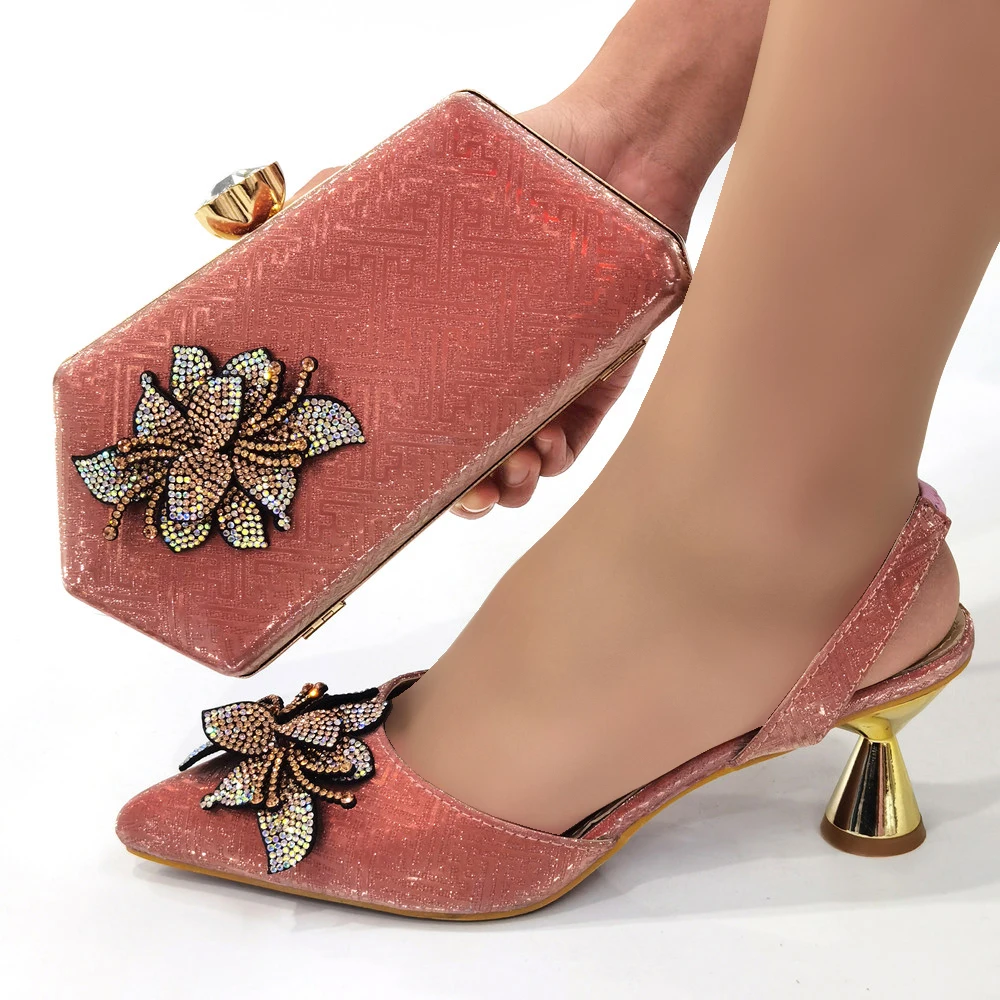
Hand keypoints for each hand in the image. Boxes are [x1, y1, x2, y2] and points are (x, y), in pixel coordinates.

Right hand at [293, 0, 768, 516]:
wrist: (599, 157)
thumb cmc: (494, 181)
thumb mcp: (397, 190)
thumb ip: (323, 210)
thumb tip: (237, 241)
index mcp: (431, 359)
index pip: (403, 431)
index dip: (392, 472)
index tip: (382, 493)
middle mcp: (479, 384)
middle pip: (461, 466)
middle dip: (461, 495)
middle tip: (466, 497)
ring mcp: (535, 392)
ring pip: (515, 468)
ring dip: (509, 487)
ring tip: (509, 474)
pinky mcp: (591, 387)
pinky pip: (568, 444)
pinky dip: (553, 459)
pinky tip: (542, 448)